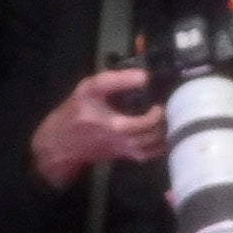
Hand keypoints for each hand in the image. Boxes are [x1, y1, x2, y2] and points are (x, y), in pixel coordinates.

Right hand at [28, 65, 165, 190]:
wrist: (61, 141)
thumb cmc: (75, 112)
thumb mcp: (88, 89)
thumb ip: (115, 80)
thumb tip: (144, 76)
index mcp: (112, 125)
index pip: (143, 125)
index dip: (156, 114)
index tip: (159, 102)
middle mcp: (122, 142)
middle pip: (154, 138)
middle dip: (165, 123)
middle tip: (170, 109)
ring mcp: (125, 151)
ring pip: (154, 149)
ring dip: (166, 135)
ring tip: (168, 118)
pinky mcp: (126, 156)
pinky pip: (149, 155)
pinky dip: (160, 146)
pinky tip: (163, 131)